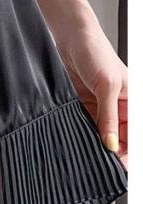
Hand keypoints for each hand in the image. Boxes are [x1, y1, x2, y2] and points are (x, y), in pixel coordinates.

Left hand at [58, 24, 127, 166]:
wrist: (70, 37)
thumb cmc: (95, 51)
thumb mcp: (107, 85)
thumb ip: (108, 117)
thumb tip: (113, 145)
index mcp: (132, 101)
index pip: (134, 134)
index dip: (128, 150)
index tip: (120, 167)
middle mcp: (117, 106)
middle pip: (118, 137)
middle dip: (111, 151)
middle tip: (101, 164)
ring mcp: (99, 106)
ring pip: (99, 134)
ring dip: (94, 144)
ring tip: (88, 155)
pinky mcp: (81, 104)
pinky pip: (83, 125)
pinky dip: (80, 133)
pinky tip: (76, 141)